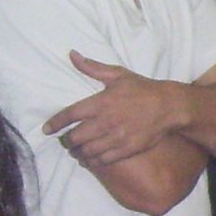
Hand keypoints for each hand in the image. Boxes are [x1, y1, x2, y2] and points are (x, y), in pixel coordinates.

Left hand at [46, 53, 190, 168]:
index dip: (55, 123)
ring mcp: (116, 138)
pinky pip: (103, 160)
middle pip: (75, 138)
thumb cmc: (142, 89)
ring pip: (87, 151)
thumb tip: (72, 54)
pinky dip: (92, 161)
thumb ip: (92, 67)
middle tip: (65, 141)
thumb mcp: (118, 74)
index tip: (47, 129)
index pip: (70, 115)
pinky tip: (89, 159)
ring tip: (76, 151)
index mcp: (100, 102)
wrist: (169, 107)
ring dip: (78, 153)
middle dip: (66, 141)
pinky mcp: (126, 149)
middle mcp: (105, 122)